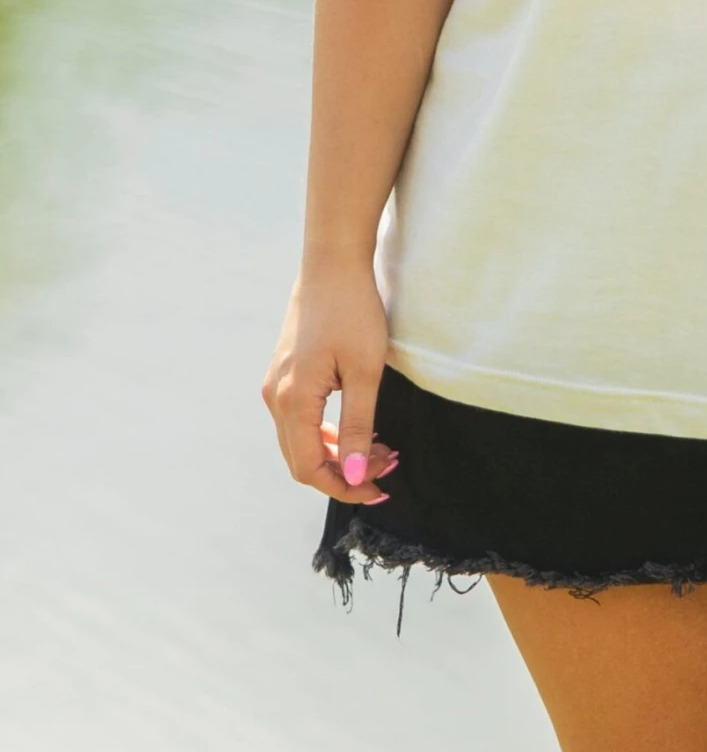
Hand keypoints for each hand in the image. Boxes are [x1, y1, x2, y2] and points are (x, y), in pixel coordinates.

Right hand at [262, 263, 397, 505]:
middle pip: (302, 459)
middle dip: (344, 472)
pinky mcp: (284, 374)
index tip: (379, 488)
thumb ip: (356, 426)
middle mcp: (275, 396)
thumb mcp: (364, 372)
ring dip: (337, 453)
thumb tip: (350, 473)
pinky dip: (326, 433)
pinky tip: (356, 430)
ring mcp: (275, 384)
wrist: (332, 263)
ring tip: (380, 448)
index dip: (343, 487)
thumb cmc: (352, 310)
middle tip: (387, 466)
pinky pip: (299, 420)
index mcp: (292, 400)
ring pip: (300, 441)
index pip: (308, 468)